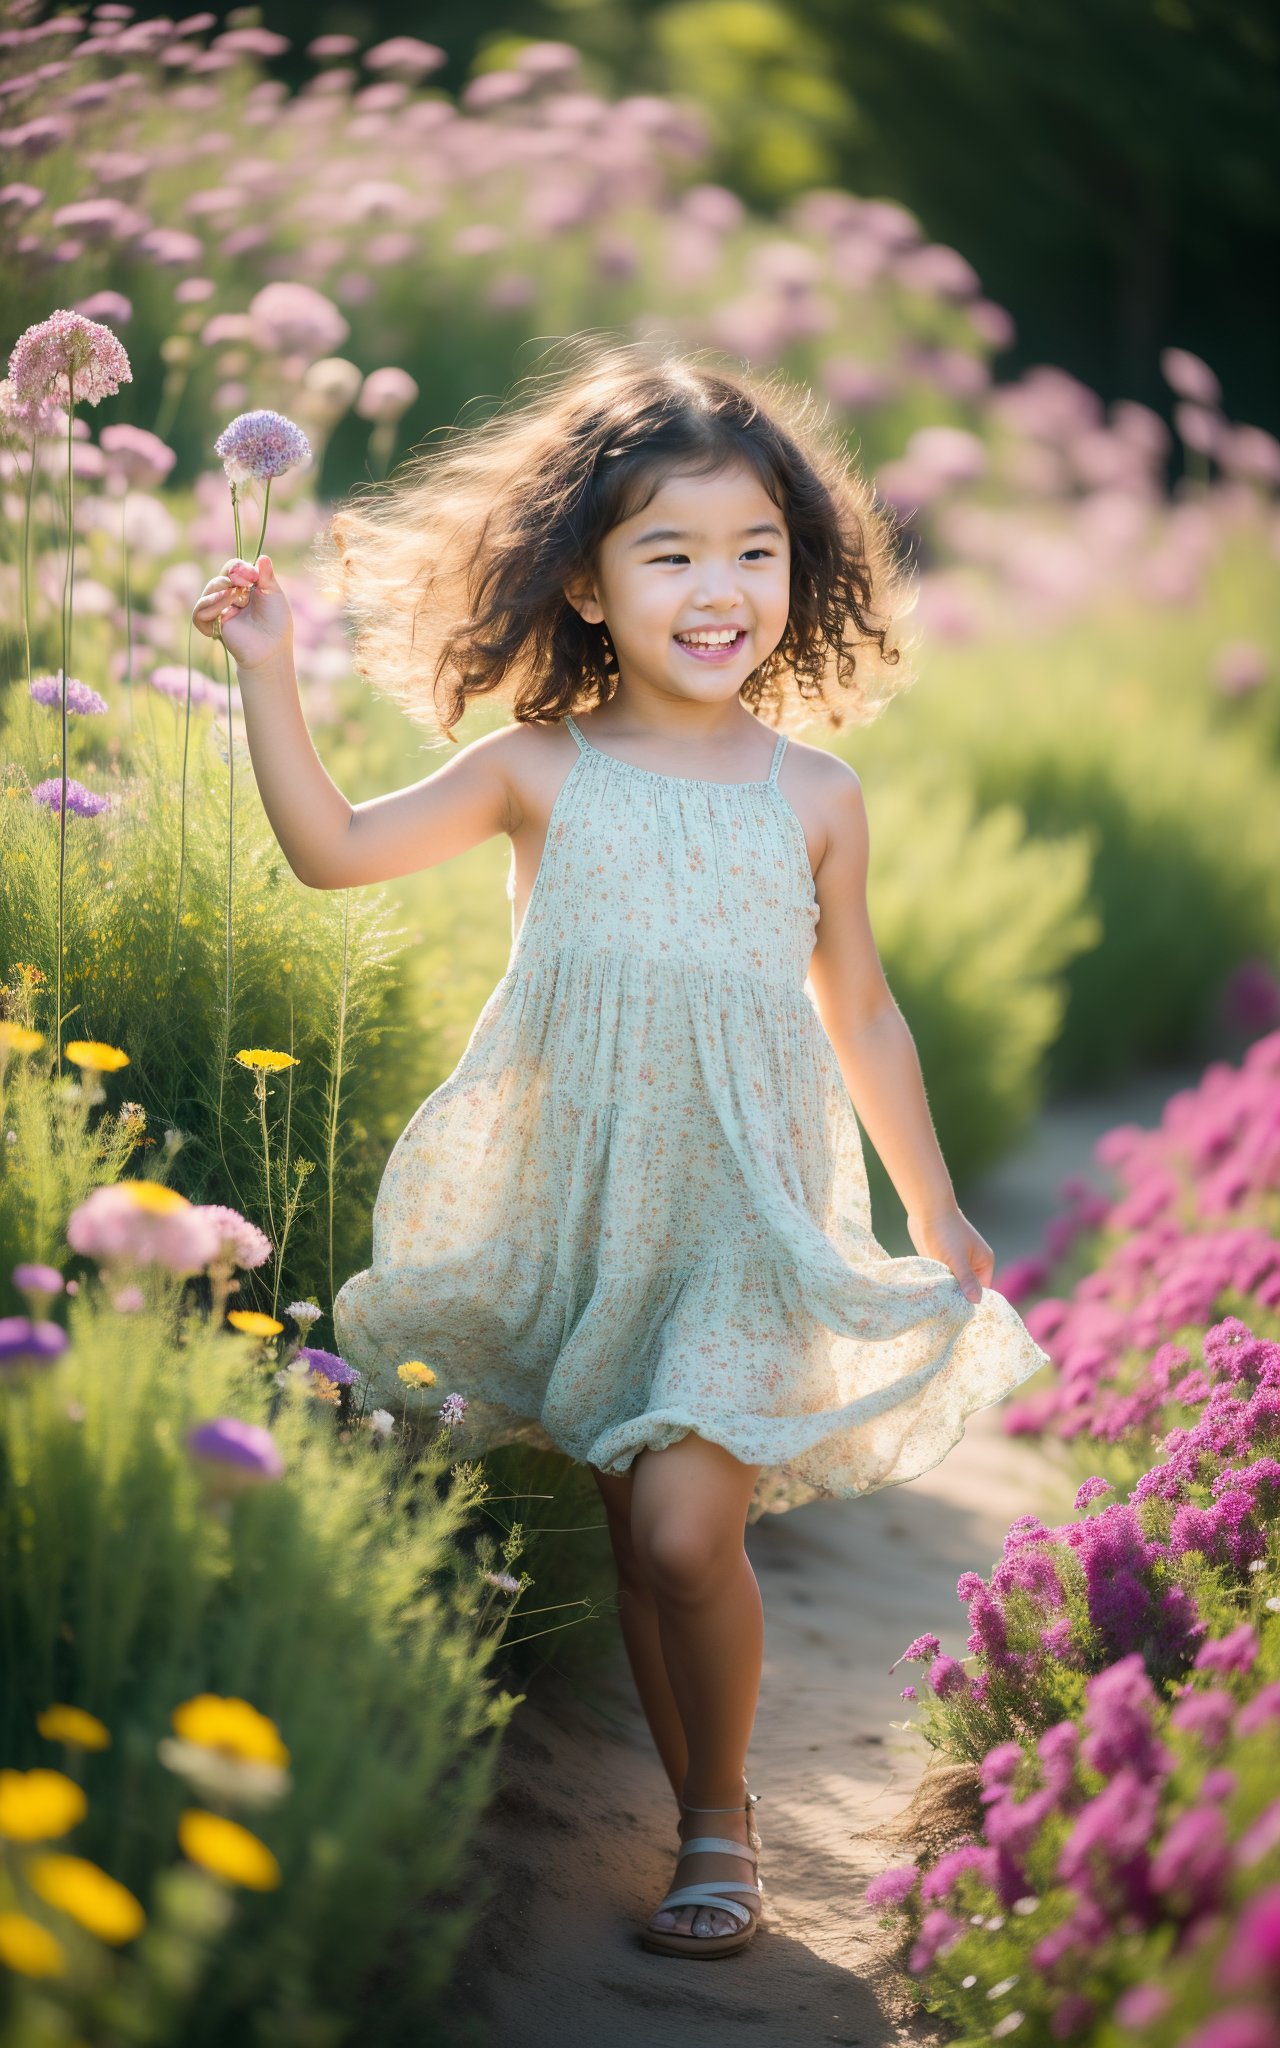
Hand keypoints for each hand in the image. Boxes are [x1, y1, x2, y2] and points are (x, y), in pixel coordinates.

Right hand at [192, 554, 291, 670]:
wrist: (271, 648)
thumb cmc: (276, 623)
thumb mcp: (273, 595)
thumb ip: (266, 576)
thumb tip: (263, 557)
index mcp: (244, 587)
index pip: (232, 568)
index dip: (237, 568)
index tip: (251, 576)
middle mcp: (230, 596)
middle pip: (218, 578)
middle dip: (228, 580)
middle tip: (242, 589)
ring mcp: (220, 610)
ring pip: (208, 592)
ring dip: (219, 593)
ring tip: (234, 600)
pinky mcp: (212, 625)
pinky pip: (199, 613)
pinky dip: (208, 608)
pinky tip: (222, 611)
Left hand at [905, 1205, 992, 1304]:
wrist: (927, 1210)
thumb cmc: (945, 1232)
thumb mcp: (957, 1259)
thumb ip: (966, 1280)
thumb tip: (976, 1301)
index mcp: (984, 1263)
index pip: (982, 1291)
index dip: (972, 1302)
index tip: (960, 1314)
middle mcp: (973, 1264)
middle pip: (967, 1289)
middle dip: (958, 1298)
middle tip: (946, 1313)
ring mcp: (957, 1263)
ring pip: (953, 1285)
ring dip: (946, 1291)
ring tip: (937, 1304)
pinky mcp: (942, 1261)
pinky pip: (942, 1278)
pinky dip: (938, 1284)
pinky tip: (930, 1293)